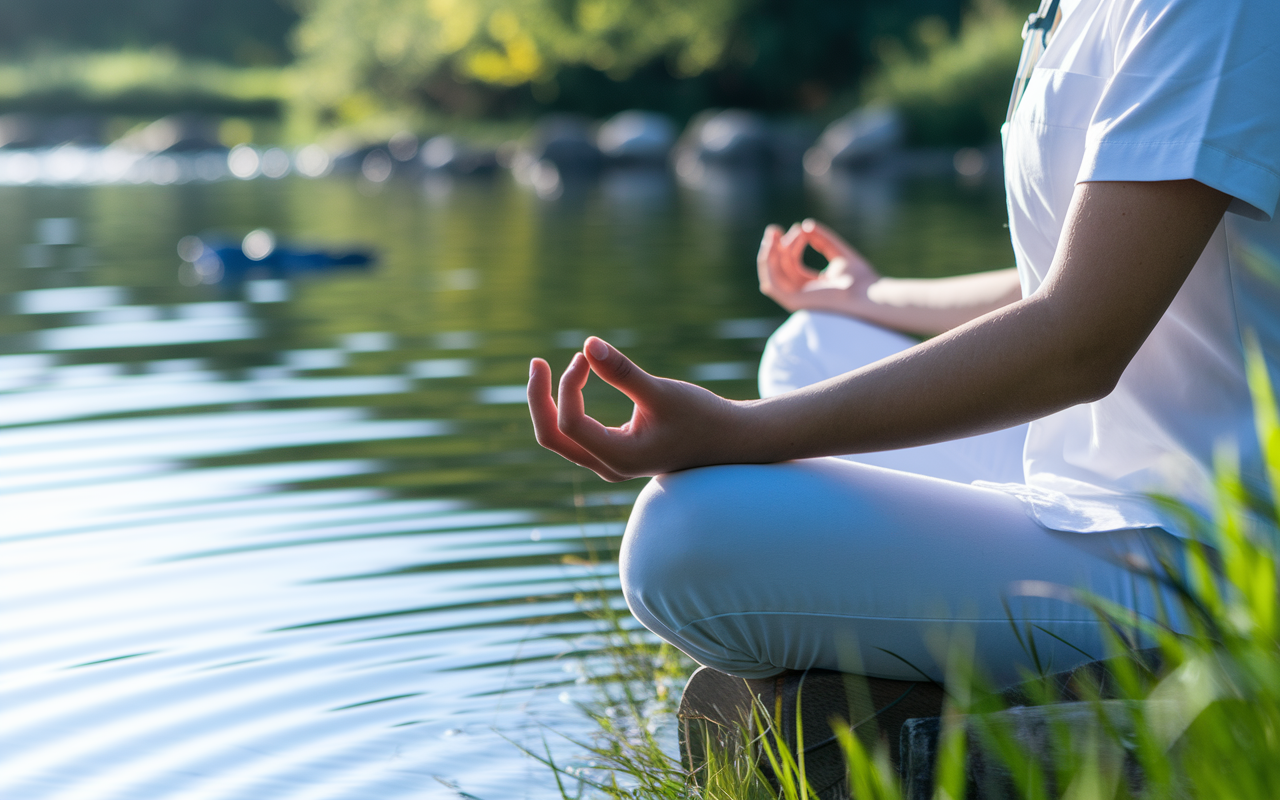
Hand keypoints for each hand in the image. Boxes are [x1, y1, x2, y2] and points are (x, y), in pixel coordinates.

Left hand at [528, 337, 743, 480]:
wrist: (728, 441)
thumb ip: (624, 372)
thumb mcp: (662, 391)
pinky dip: (564, 407)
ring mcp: (608, 463)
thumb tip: (587, 344)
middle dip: (539, 400)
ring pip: (559, 438)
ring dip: (548, 404)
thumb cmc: (701, 416)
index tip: (584, 358)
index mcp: (620, 458)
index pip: (570, 424)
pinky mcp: (612, 453)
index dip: (568, 386)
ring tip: (543, 369)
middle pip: (551, 438)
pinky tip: (571, 380)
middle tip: (536, 363)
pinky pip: (572, 435)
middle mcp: (608, 466)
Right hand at [757, 218, 880, 315]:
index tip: (800, 228)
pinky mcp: (793, 301)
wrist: (866, 293)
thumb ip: (822, 240)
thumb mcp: (838, 252)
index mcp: (812, 285)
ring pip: (772, 275)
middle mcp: (802, 293)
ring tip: (772, 233)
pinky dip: (769, 265)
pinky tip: (772, 247)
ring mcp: (796, 299)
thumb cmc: (860, 279)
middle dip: (775, 247)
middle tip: (774, 228)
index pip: (793, 263)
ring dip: (769, 253)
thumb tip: (805, 225)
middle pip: (780, 268)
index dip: (792, 243)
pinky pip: (771, 284)